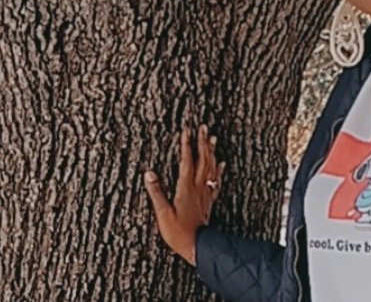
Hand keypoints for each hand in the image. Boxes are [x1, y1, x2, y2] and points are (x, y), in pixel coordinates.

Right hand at [144, 125, 225, 265]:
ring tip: (212, 138)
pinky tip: (221, 163)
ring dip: (211, 151)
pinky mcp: (209, 200)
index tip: (186, 130)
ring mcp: (205, 193)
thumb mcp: (162, 213)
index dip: (186, 145)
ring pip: (211, 167)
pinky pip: (216, 181)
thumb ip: (156, 192)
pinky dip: (219, 170)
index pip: (186, 161)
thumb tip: (149, 173)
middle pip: (202, 160)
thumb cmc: (178, 231)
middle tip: (203, 126)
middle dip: (202, 142)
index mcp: (185, 187)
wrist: (197, 245)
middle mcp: (198, 187)